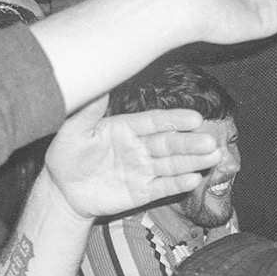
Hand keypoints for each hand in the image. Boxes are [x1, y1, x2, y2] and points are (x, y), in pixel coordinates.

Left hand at [44, 97, 220, 218]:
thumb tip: (99, 84)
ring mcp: (143, 169)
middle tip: (211, 141)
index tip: (195, 118)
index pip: (155, 122)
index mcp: (126, 127)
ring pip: (172, 164)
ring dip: (193, 161)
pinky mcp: (142, 191)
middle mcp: (139, 147)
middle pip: (169, 143)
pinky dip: (178, 183)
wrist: (63, 191)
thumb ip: (88, 111)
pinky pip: (163, 186)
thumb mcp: (72, 132)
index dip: (175, 120)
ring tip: (213, 157)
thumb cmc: (66, 156)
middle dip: (191, 143)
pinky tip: (194, 179)